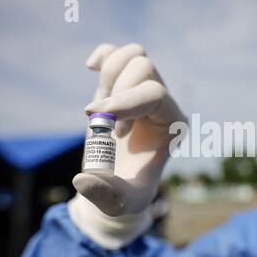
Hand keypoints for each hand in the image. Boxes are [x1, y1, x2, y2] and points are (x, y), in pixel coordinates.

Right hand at [67, 43, 186, 248]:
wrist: (117, 182)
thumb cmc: (126, 192)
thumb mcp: (120, 202)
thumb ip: (106, 196)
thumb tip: (83, 180)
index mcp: (173, 125)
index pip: (156, 95)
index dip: (126, 101)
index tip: (99, 118)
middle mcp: (163, 104)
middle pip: (144, 69)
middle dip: (115, 93)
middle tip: (104, 127)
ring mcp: (144, 91)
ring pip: (134, 56)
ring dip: (108, 77)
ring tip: (100, 109)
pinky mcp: (123, 87)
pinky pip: (119, 54)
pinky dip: (105, 55)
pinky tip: (92, 68)